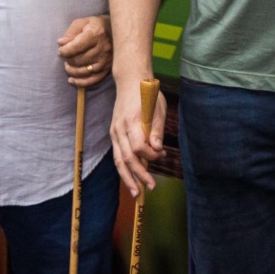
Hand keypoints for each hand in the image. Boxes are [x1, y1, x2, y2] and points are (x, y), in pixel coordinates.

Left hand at [57, 15, 111, 86]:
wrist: (118, 31)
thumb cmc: (96, 26)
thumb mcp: (83, 23)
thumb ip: (70, 32)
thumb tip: (61, 43)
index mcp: (96, 34)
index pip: (77, 46)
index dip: (65, 50)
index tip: (60, 50)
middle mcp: (103, 48)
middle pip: (79, 59)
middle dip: (68, 59)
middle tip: (65, 57)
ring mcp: (106, 60)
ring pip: (84, 71)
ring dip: (71, 70)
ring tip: (67, 65)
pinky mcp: (108, 68)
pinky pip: (92, 80)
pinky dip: (80, 82)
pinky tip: (71, 79)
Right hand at [109, 79, 164, 196]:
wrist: (130, 81)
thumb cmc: (148, 94)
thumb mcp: (158, 108)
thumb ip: (157, 130)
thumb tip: (157, 149)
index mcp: (131, 121)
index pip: (137, 147)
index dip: (149, 156)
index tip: (160, 154)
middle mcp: (119, 129)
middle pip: (126, 158)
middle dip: (138, 175)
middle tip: (149, 188)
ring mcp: (114, 132)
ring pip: (118, 160)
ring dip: (127, 177)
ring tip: (136, 192)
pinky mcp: (114, 134)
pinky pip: (117, 155)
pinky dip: (124, 168)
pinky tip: (131, 178)